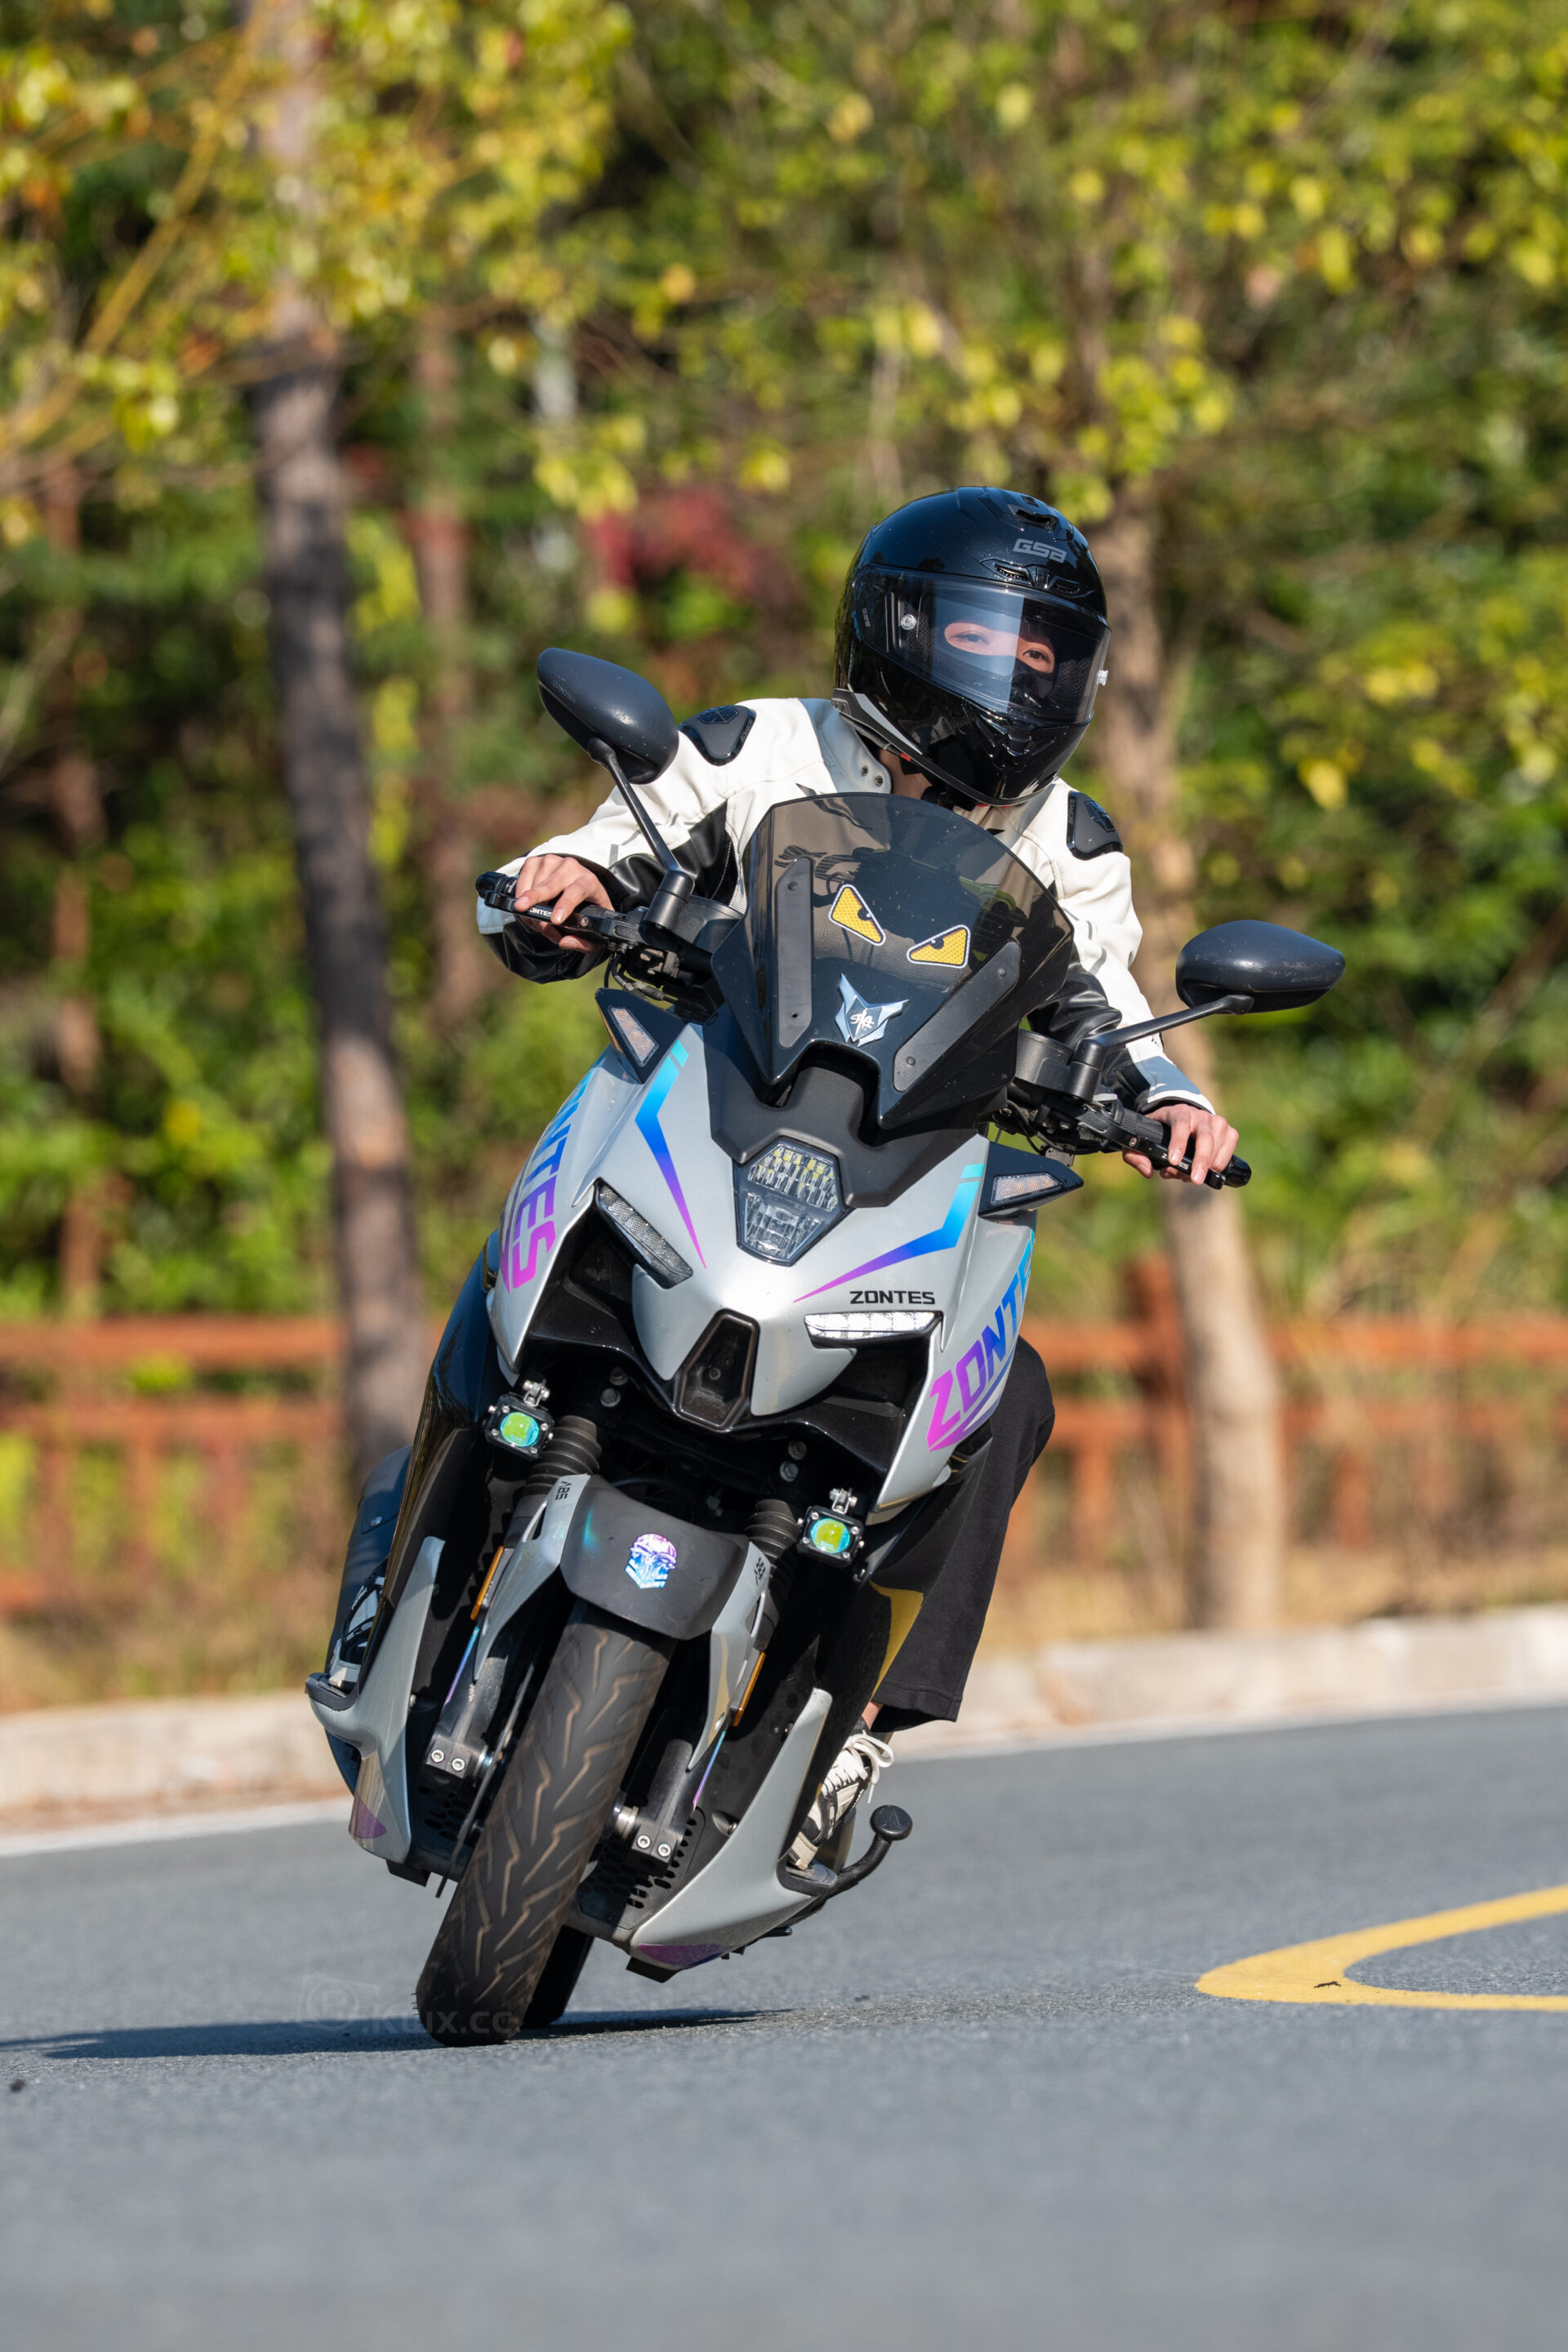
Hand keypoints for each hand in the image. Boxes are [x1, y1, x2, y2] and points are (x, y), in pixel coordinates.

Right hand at [510, 853, 611, 946]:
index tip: (555, 920)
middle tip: (521, 909)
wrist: (579, 887)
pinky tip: (528, 909)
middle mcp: (571, 867)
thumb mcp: (594, 929)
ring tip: (537, 925)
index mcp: (589, 881)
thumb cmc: (587, 910)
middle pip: (551, 885)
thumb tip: (564, 942)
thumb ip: (584, 942)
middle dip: (535, 898)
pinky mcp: (535, 861)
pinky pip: (522, 881)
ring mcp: (551, 862)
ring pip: (534, 886)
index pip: (577, 891)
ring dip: (530, 909)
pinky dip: (521, 898)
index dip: (565, 904)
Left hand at [1124, 1102, 1238, 1185]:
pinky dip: (1219, 1164)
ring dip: (1206, 1167)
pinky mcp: (1229, 1131)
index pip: (1180, 1125)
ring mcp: (1217, 1122)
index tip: (1173, 1162)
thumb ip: (1136, 1154)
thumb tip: (1148, 1171)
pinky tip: (1208, 1170)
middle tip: (1194, 1180)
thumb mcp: (1143, 1137)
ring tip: (1190, 1177)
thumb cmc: (1162, 1130)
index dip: (1178, 1143)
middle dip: (1200, 1161)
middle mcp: (1199, 1115)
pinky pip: (1228, 1151)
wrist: (1186, 1117)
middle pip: (1204, 1138)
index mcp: (1178, 1113)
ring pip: (1217, 1147)